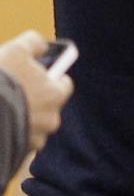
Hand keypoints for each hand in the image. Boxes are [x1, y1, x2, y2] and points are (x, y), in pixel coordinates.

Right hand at [0, 30, 71, 150]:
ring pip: (32, 125)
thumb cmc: (1, 79)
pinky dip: (11, 132)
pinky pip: (18, 140)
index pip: (64, 86)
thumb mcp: (16, 49)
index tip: (42, 74)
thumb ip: (34, 43)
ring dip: (21, 117)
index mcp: (55, 95)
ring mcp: (34, 139)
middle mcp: (50, 120)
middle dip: (34, 99)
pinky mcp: (19, 152)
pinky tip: (1, 122)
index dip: (52, 78)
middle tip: (16, 90)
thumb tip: (42, 45)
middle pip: (48, 106)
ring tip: (3, 107)